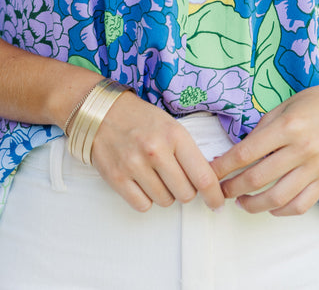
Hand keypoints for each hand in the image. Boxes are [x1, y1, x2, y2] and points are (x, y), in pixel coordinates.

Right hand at [90, 92, 224, 212]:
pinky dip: (145, 198)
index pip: (203, 176)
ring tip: (155, 175)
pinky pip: (143, 205)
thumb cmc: (140, 119)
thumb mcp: (170, 125)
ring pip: (165, 201)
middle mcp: (155, 151)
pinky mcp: (117, 178)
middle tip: (177, 178)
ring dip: (164, 193)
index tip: (216, 202)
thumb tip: (207, 181)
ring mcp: (134, 165)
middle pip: (185, 194)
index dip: (214, 195)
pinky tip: (142, 182)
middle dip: (185, 190)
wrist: (101, 113)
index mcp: (174, 135)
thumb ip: (188, 151)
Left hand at [210, 76, 318, 215]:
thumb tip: (238, 152)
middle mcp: (302, 149)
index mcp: (288, 126)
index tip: (210, 172)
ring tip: (241, 202)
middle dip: (232, 188)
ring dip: (253, 205)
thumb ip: (263, 130)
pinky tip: (269, 206)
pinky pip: (301, 205)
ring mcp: (316, 167)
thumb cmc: (314, 103)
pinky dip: (282, 211)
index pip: (246, 153)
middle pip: (258, 178)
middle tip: (220, 190)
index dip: (224, 166)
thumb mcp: (284, 107)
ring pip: (278, 198)